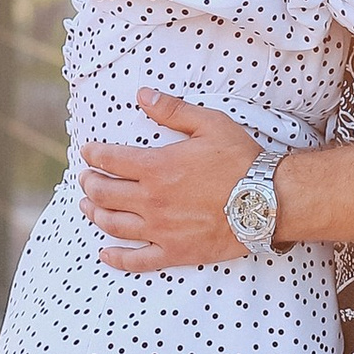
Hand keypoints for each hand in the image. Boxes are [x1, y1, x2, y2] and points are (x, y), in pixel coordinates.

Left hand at [76, 94, 259, 267]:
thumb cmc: (241, 160)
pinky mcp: (174, 251)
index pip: (110, 160)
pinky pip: (137, 259)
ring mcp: (160, 228)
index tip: (88, 152)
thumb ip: (172, 110)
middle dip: (89, 182)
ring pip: (113, 223)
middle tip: (85, 178)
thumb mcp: (209, 124)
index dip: (94, 154)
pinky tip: (105, 253)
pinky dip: (117, 257)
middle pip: (105, 192)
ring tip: (87, 206)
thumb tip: (142, 94)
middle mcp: (151, 199)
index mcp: (156, 167)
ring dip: (94, 213)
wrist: (268, 201)